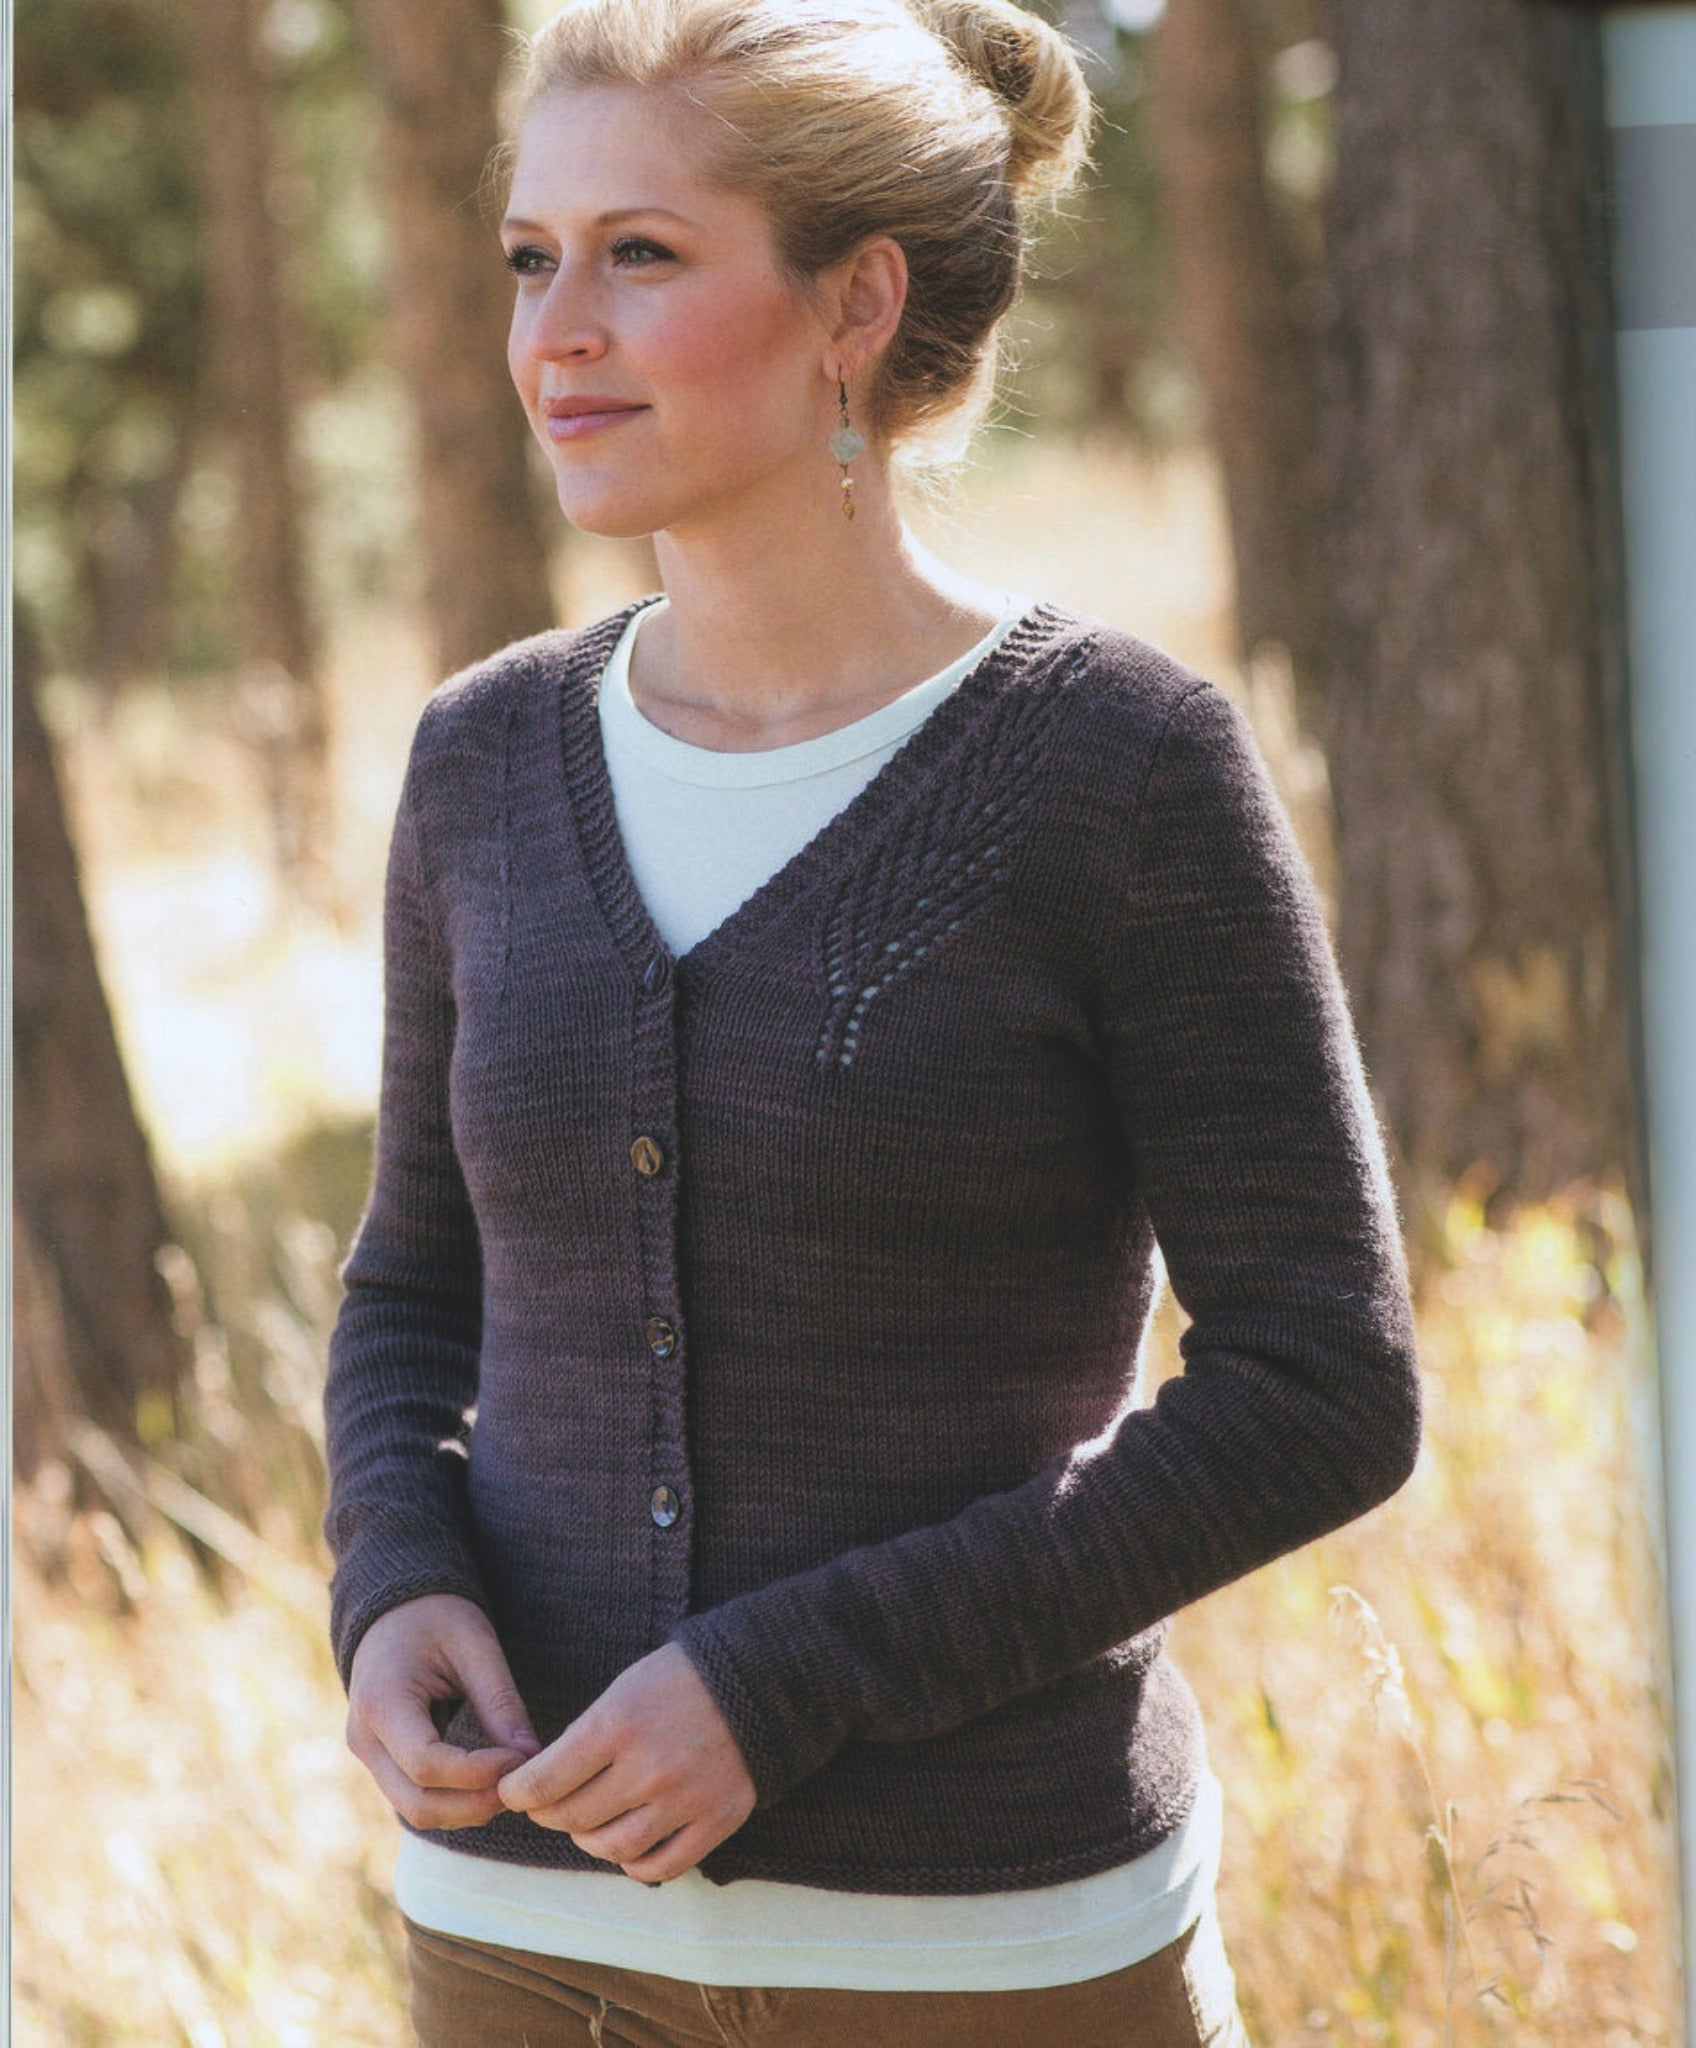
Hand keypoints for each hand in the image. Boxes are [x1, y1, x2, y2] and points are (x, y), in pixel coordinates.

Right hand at [346, 1593, 539, 1828]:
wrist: (396, 1612)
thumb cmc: (437, 1617)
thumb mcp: (475, 1646)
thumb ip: (500, 1703)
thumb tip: (531, 1758)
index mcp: (380, 1701)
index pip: (426, 1764)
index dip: (477, 1773)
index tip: (521, 1758)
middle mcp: (363, 1738)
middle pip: (418, 1803)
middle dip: (475, 1803)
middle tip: (522, 1781)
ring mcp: (368, 1755)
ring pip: (416, 1810)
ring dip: (468, 1809)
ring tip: (510, 1781)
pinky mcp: (382, 1763)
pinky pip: (417, 1798)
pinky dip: (456, 1801)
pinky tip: (490, 1781)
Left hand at [497, 1643, 755, 1881]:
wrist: (757, 1679)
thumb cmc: (680, 1678)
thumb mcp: (623, 1689)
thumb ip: (586, 1738)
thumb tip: (545, 1782)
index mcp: (617, 1725)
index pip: (544, 1782)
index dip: (519, 1793)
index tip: (514, 1792)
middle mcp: (647, 1768)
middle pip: (574, 1818)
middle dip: (550, 1815)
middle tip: (548, 1806)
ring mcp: (684, 1800)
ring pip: (613, 1848)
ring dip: (590, 1841)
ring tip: (590, 1824)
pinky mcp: (716, 1821)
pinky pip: (660, 1867)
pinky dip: (635, 1864)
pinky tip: (629, 1845)